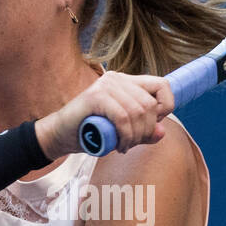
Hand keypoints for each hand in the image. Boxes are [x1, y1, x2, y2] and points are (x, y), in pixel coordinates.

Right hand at [35, 70, 174, 160]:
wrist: (60, 135)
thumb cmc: (91, 132)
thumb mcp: (123, 132)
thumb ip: (143, 132)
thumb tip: (161, 132)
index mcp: (127, 81)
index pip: (162, 85)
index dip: (165, 107)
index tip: (150, 127)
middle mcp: (117, 78)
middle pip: (150, 104)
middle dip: (146, 130)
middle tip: (133, 143)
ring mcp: (106, 85)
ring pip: (137, 111)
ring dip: (134, 136)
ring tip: (124, 146)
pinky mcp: (95, 96)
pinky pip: (122, 117)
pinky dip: (125, 135)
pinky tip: (119, 145)